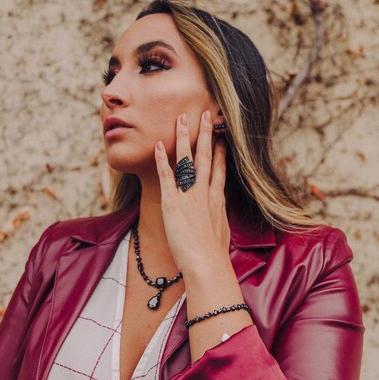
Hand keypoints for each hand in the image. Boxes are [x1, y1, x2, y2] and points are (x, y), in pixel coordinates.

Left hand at [153, 110, 230, 274]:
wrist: (207, 264)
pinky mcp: (173, 203)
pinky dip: (161, 159)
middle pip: (207, 156)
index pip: (220, 168)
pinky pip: (166, 176)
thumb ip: (217, 219)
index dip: (221, 150)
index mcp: (217, 199)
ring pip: (187, 159)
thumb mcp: (221, 233)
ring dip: (184, 138)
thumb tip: (217, 217)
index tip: (221, 136)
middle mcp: (205, 192)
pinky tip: (157, 144)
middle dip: (206, 134)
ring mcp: (189, 195)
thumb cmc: (213, 256)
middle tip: (207, 114)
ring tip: (182, 119)